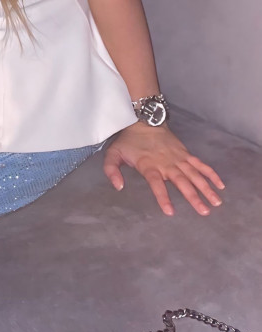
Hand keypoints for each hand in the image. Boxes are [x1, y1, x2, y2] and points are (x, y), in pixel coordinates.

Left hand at [103, 121, 225, 216]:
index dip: (163, 197)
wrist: (144, 120)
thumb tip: (118, 187)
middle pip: (181, 181)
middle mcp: (166, 163)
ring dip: (206, 188)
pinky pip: (200, 165)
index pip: (157, 184)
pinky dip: (211, 174)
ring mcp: (178, 158)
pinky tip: (220, 185)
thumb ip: (111, 170)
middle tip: (204, 211)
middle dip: (193, 197)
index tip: (170, 211)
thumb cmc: (129, 141)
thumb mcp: (114, 153)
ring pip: (194, 175)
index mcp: (149, 166)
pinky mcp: (185, 154)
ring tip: (216, 202)